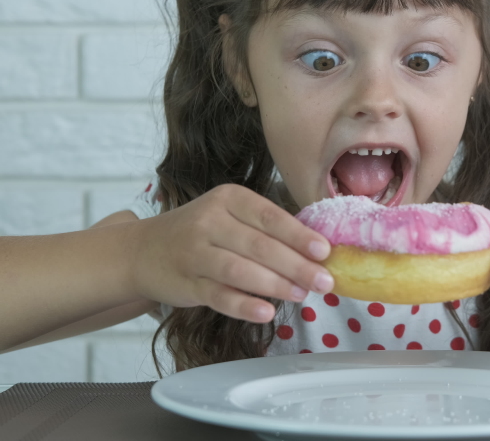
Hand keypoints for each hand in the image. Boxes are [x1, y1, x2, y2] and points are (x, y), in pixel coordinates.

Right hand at [130, 184, 332, 322]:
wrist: (141, 250)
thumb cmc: (201, 232)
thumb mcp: (230, 216)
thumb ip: (267, 230)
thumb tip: (317, 252)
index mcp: (229, 199)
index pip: (270, 217)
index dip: (300, 236)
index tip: (325, 252)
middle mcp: (209, 221)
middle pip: (260, 246)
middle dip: (297, 265)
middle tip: (324, 282)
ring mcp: (194, 253)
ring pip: (240, 271)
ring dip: (275, 285)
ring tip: (301, 295)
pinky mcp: (186, 283)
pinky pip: (218, 296)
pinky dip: (244, 306)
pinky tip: (266, 313)